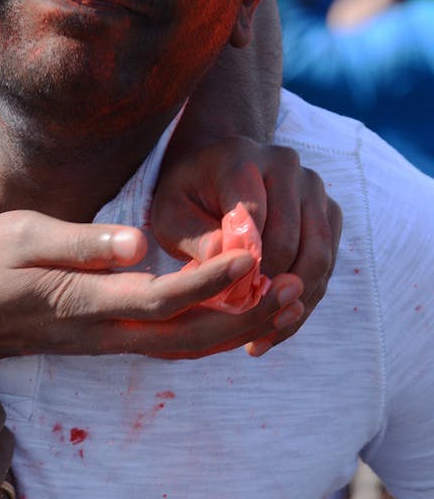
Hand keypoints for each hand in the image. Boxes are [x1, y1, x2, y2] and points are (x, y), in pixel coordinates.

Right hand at [0, 210, 306, 369]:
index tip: (250, 255)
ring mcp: (110, 343)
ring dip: (238, 329)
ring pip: (186, 347)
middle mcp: (105, 333)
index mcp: (84, 303)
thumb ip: (80, 241)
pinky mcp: (112, 341)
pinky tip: (237, 310)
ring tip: (283, 303)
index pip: (162, 298)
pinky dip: (212, 330)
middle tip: (292, 290)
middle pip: (190, 338)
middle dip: (246, 317)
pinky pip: (173, 343)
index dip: (210, 281)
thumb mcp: (20, 236)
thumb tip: (139, 244)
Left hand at [149, 137, 341, 355]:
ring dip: (292, 302)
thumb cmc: (184, 196)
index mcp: (240, 159)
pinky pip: (326, 262)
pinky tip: (274, 329)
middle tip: (241, 329)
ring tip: (259, 339)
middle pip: (291, 239)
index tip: (226, 301)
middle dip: (268, 288)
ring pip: (317, 255)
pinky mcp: (329, 212)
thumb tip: (228, 267)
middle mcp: (285, 165)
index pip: (254, 216)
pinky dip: (304, 299)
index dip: (243, 264)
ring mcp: (314, 187)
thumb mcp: (169, 214)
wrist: (214, 172)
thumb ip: (195, 237)